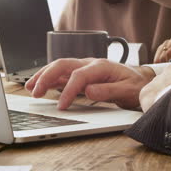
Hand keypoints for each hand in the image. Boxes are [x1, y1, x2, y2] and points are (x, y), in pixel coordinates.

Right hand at [25, 58, 154, 109]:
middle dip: (46, 77)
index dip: (68, 91)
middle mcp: (89, 63)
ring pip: (59, 67)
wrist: (141, 79)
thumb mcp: (128, 90)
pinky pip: (62, 74)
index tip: (61, 106)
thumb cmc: (135, 85)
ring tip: (30, 87)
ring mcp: (84, 67)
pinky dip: (49, 79)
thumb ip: (109, 91)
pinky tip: (40, 86)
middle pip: (63, 65)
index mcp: (101, 66)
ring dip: (43, 76)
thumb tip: (89, 91)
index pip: (78, 76)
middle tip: (35, 92)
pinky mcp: (81, 73)